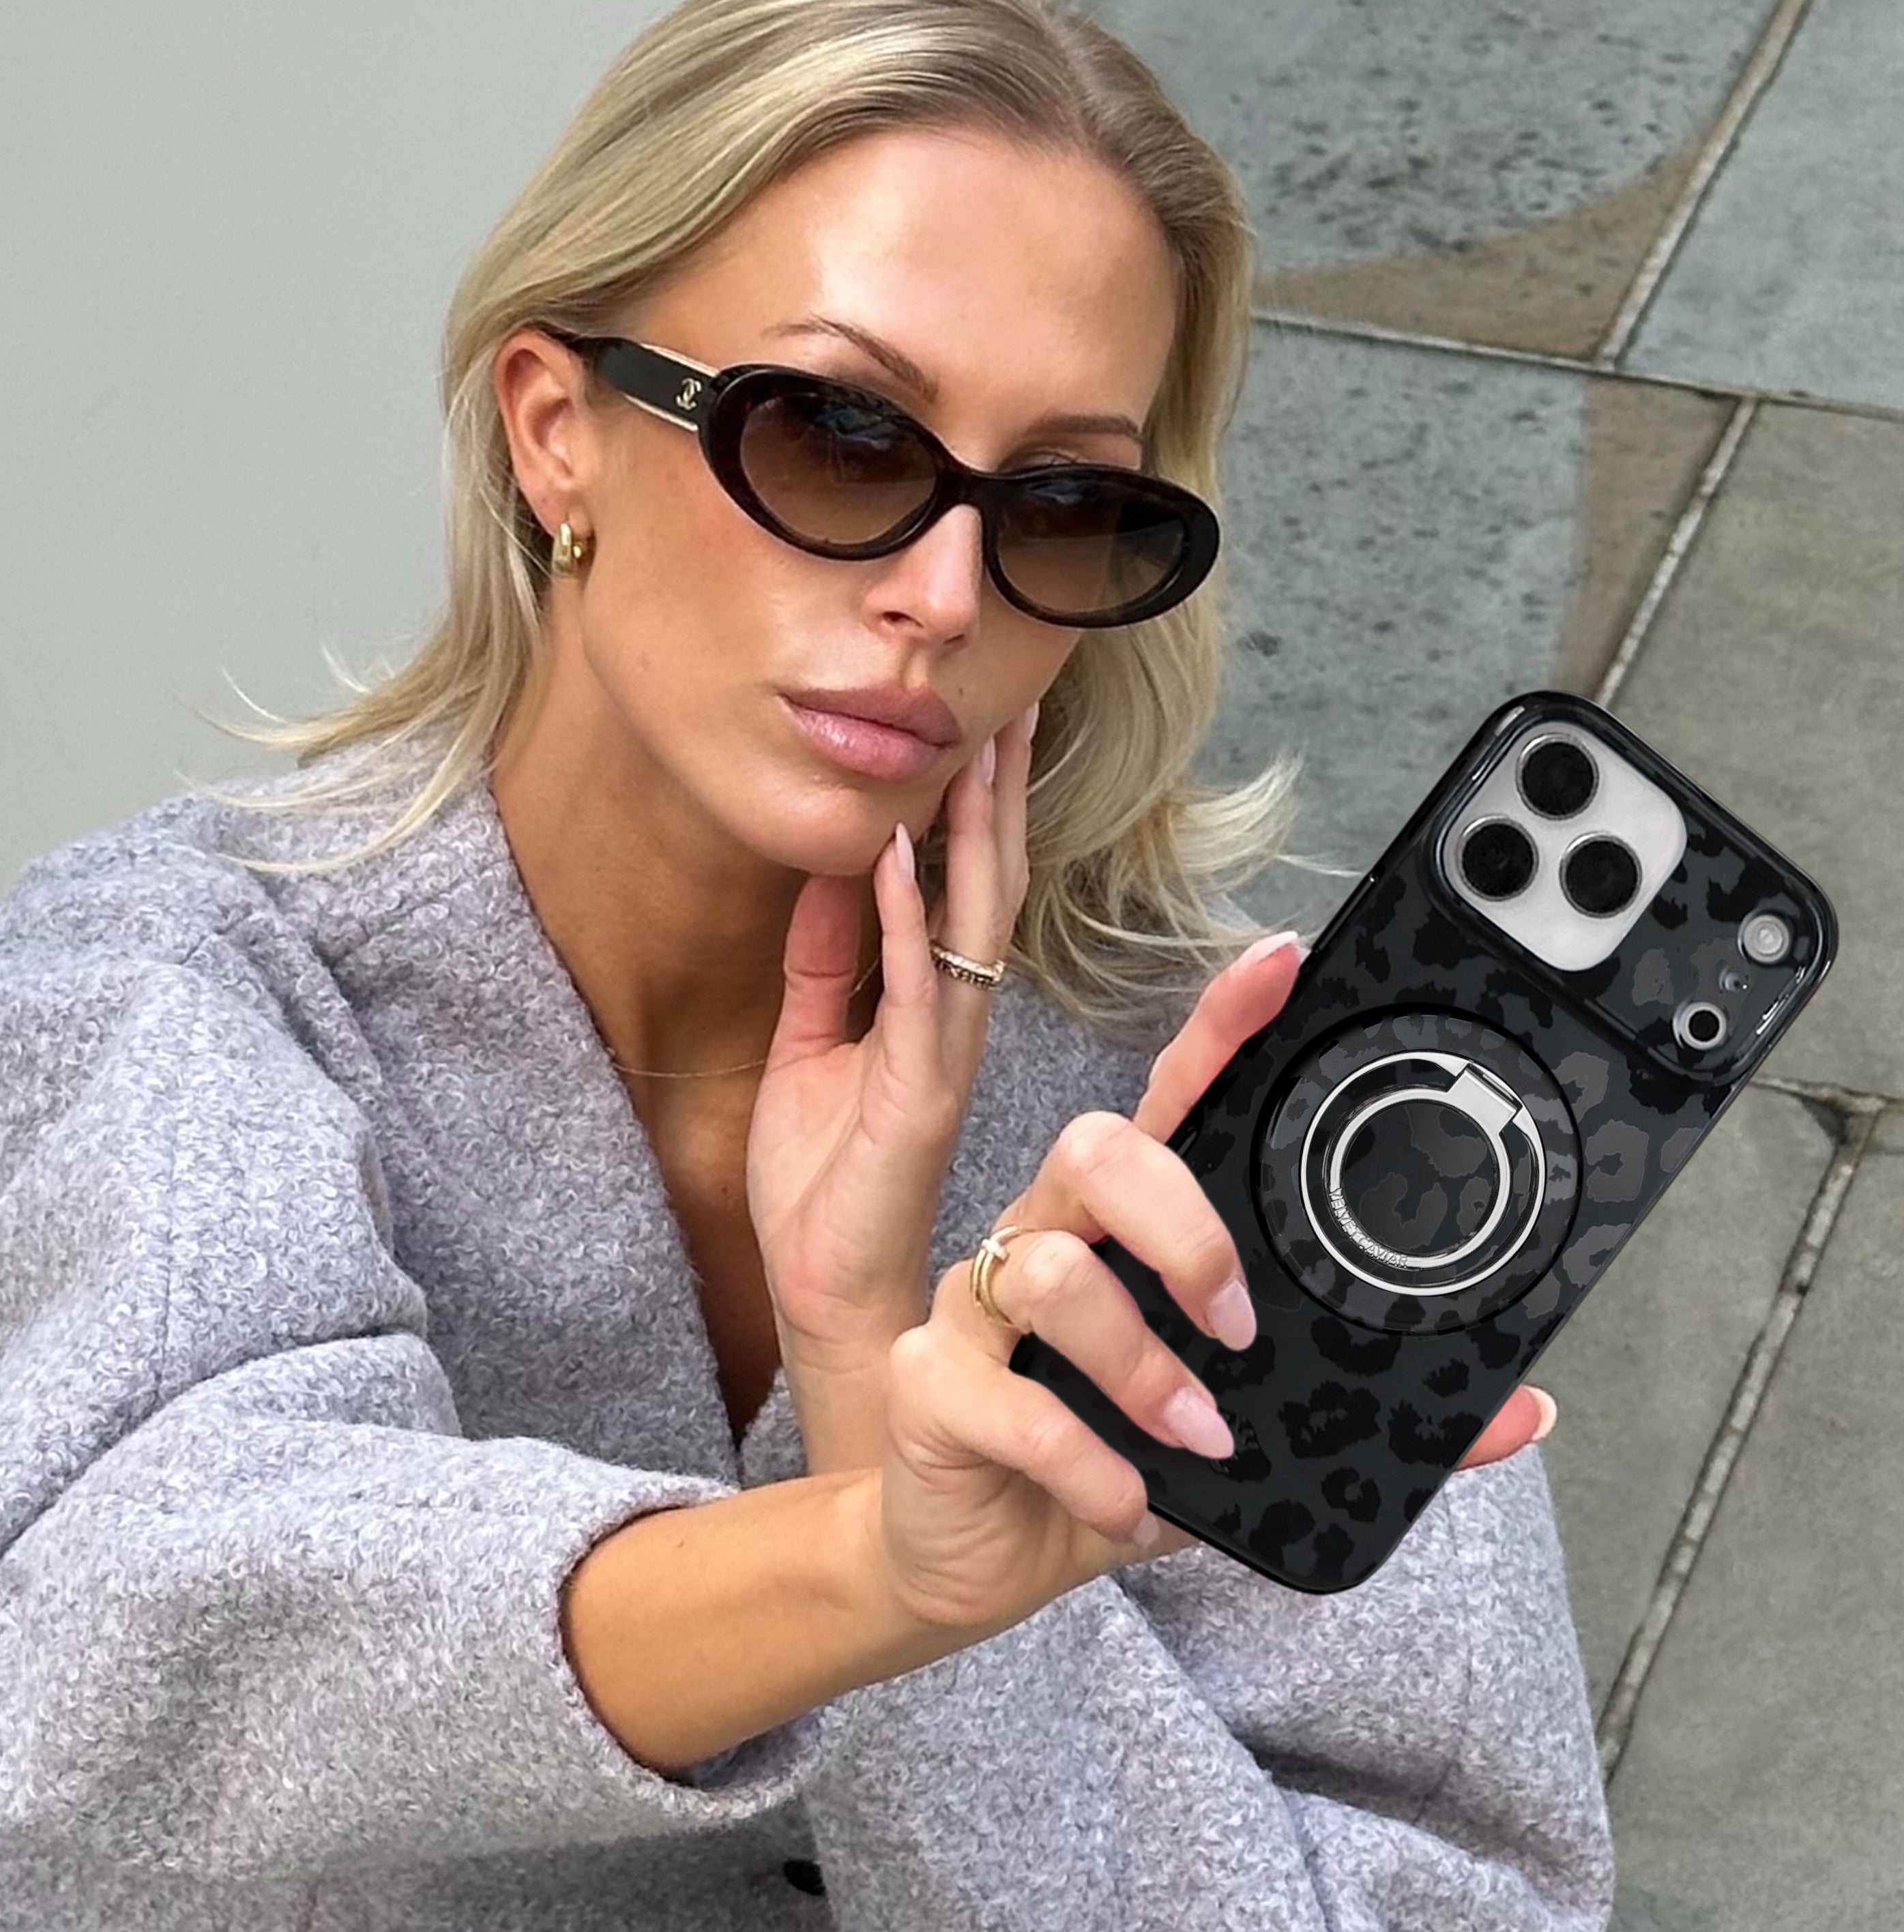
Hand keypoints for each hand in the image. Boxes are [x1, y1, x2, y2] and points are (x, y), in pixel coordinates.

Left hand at [746, 700, 1036, 1469]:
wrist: (824, 1286)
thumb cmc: (825, 1176)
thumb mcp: (810, 1043)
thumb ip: (825, 961)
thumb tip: (834, 869)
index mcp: (931, 1000)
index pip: (963, 882)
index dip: (976, 803)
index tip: (983, 722)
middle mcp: (954, 1014)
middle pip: (987, 881)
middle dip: (998, 791)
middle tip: (1010, 700)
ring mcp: (944, 1048)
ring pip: (972, 919)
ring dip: (973, 830)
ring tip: (976, 744)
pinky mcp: (917, 1087)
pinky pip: (913, 983)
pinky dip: (902, 913)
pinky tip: (897, 849)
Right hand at [857, 935, 1559, 1632]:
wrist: (979, 1556)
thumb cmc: (1112, 1463)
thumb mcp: (1249, 1447)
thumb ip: (1365, 1416)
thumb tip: (1526, 1411)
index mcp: (1128, 1229)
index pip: (1171, 1100)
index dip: (1219, 1025)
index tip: (1282, 965)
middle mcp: (1048, 1236)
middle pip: (1096, 1147)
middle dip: (1183, 1227)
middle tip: (1236, 1321)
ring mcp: (978, 1303)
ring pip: (1044, 1266)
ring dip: (1138, 1362)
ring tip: (1193, 1436)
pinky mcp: (931, 1383)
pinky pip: (1004, 1399)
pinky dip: (1085, 1462)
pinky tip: (1122, 1501)